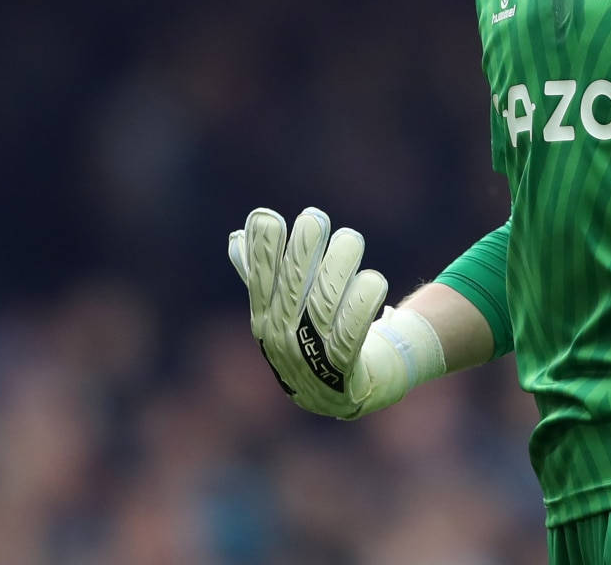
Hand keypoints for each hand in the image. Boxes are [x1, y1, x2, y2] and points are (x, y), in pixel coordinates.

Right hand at [229, 207, 438, 419]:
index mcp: (264, 317)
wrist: (340, 394)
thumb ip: (262, 275)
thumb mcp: (282, 310)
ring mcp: (311, 354)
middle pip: (292, 286)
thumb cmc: (311, 338)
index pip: (257, 279)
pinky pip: (352, 332)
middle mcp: (283, 336)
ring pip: (325, 303)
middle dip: (302, 249)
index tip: (270, 218)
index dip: (261, 250)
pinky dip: (363, 302)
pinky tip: (372, 280)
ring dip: (339, 266)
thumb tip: (237, 236)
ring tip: (351, 240)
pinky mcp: (343, 368)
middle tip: (316, 219)